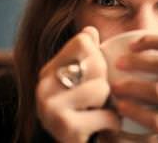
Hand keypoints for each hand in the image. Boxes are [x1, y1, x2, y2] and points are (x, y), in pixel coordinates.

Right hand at [36, 26, 120, 142]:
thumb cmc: (79, 110)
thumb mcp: (80, 81)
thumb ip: (85, 55)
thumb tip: (90, 29)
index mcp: (49, 69)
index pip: (83, 41)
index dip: (98, 56)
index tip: (95, 74)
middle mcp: (44, 85)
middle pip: (95, 63)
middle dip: (105, 82)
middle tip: (98, 99)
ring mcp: (51, 106)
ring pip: (101, 88)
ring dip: (109, 104)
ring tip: (99, 112)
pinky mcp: (65, 127)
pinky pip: (107, 115)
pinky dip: (112, 123)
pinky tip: (103, 128)